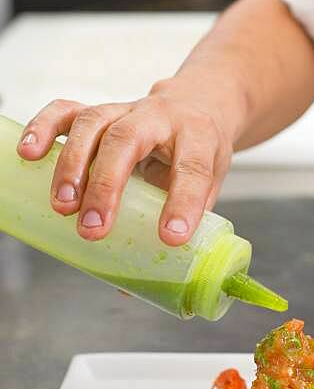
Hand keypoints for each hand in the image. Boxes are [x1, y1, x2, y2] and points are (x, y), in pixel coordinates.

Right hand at [16, 79, 240, 244]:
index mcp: (199, 138)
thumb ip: (177, 230)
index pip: (193, 169)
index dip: (183, 203)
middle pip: (128, 141)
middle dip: (106, 185)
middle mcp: (159, 118)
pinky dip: (43, 129)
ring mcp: (126, 110)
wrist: (200, 104)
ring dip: (72, 164)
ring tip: (62, 204)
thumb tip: (131, 284)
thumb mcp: (210, 186)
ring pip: (93, 123)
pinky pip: (67, 112)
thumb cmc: (201, 150)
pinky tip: (29, 153)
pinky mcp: (100, 111)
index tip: (171, 237)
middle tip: (93, 228)